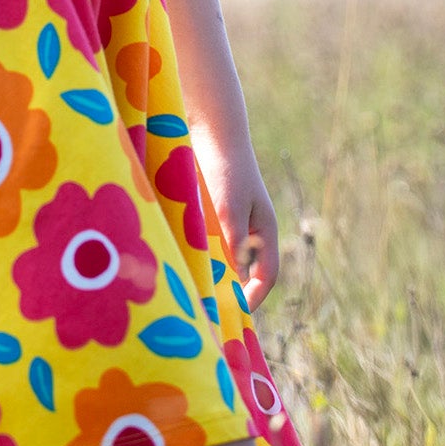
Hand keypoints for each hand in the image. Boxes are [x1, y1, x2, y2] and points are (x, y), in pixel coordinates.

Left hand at [191, 126, 280, 309]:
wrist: (210, 131)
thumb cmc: (226, 171)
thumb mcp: (230, 211)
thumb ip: (233, 245)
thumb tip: (233, 283)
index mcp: (265, 229)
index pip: (266, 275)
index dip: (253, 297)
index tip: (234, 314)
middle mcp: (249, 227)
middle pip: (243, 269)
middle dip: (229, 289)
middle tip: (208, 308)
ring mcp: (230, 218)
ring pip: (222, 256)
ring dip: (209, 271)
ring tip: (189, 286)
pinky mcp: (210, 210)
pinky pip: (206, 241)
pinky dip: (197, 252)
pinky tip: (178, 258)